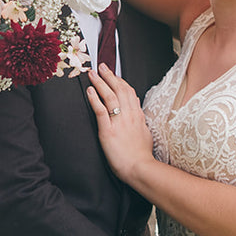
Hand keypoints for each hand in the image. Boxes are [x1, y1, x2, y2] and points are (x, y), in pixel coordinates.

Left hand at [86, 64, 154, 180]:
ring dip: (100, 83)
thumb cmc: (141, 155)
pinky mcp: (108, 131)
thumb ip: (140, 121)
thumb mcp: (145, 134)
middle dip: (109, 76)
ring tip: (92, 74)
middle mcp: (129, 115)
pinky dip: (94, 99)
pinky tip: (90, 91)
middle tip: (101, 66)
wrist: (139, 168)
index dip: (120, 81)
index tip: (113, 74)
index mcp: (138, 116)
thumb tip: (138, 111)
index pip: (129, 92)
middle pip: (119, 89)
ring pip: (110, 96)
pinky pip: (100, 111)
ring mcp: (119, 122)